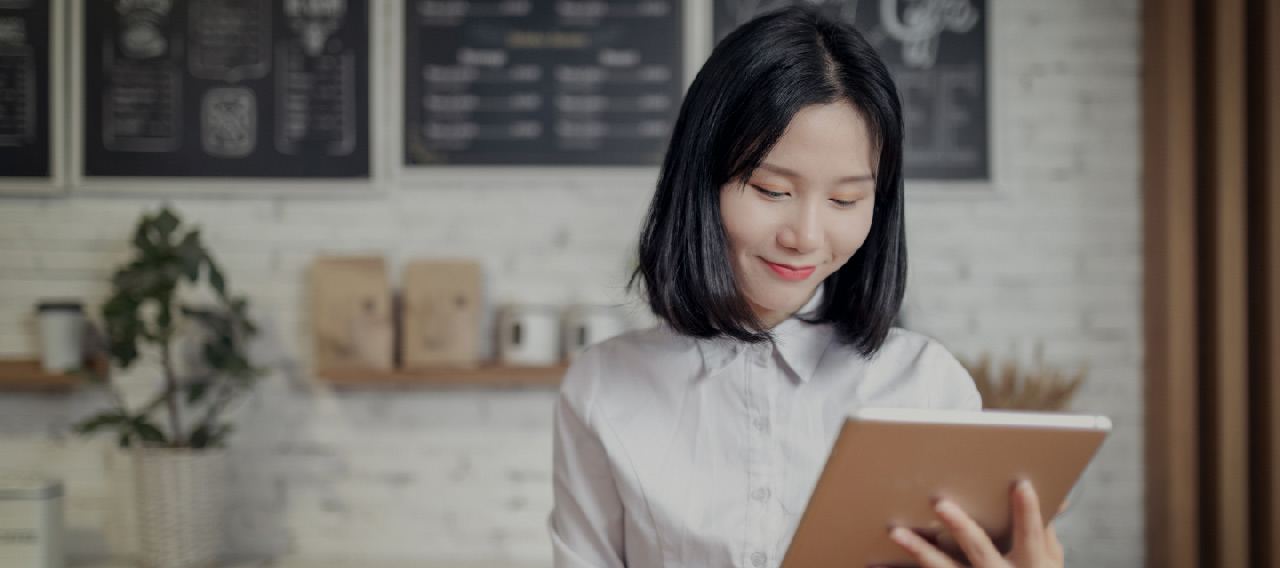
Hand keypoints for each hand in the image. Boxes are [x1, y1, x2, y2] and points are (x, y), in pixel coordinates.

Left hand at [884, 480, 1063, 567]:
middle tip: (940, 504)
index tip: (1020, 483)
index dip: (1028, 510)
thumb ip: (1045, 528)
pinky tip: (872, 560)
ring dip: (919, 550)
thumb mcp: (1049, 561)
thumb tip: (1059, 495)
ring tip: (896, 532)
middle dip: (959, 526)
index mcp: (1030, 563)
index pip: (1029, 533)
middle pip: (979, 549)